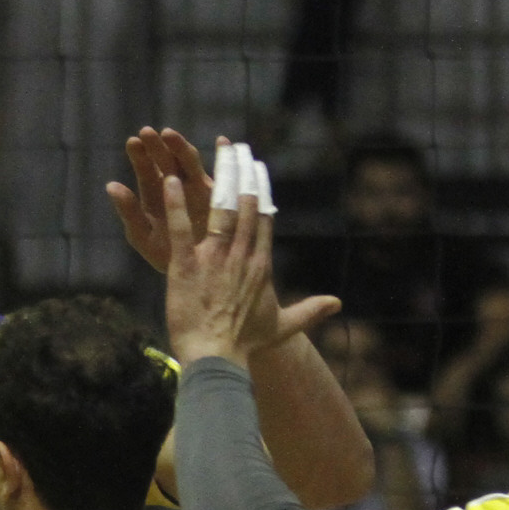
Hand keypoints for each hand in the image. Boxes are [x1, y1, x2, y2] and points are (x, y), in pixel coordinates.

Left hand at [108, 127, 216, 273]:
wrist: (193, 273)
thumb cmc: (164, 254)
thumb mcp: (142, 235)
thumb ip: (128, 212)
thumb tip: (110, 185)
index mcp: (155, 193)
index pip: (146, 169)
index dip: (140, 156)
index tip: (133, 142)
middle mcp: (176, 185)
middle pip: (166, 160)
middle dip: (157, 146)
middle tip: (147, 132)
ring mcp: (197, 187)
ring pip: (189, 163)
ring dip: (180, 147)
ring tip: (170, 135)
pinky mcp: (218, 195)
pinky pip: (221, 173)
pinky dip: (224, 155)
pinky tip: (223, 141)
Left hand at [114, 131, 336, 355]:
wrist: (217, 359)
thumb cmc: (246, 346)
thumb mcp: (282, 327)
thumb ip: (309, 311)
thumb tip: (338, 304)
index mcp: (260, 266)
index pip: (262, 221)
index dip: (260, 193)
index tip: (258, 171)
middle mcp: (240, 256)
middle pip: (244, 207)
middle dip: (242, 175)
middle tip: (240, 150)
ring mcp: (213, 258)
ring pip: (218, 210)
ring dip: (217, 179)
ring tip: (215, 155)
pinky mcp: (185, 265)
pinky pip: (180, 228)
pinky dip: (175, 204)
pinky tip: (171, 180)